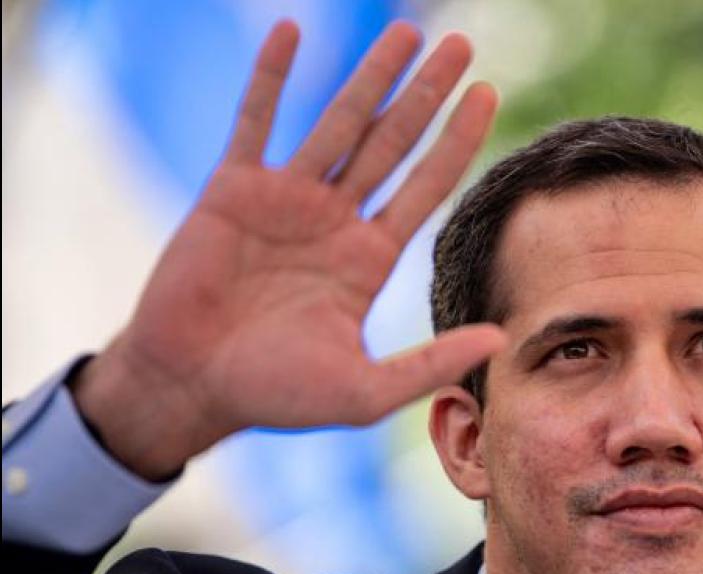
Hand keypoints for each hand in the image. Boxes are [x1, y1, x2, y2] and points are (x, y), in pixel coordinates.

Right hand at [72, 20, 505, 479]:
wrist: (189, 387)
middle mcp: (336, 220)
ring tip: (406, 31)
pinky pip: (254, 122)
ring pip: (337, 123)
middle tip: (462, 46)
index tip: (489, 96)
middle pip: (393, 142)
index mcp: (369, 259)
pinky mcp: (231, 190)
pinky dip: (270, 78)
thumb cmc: (275, 396)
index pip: (426, 186)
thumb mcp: (363, 391)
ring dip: (370, 76)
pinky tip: (291, 32)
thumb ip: (429, 364)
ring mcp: (285, 200)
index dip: (457, 142)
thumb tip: (501, 338)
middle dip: (427, 94)